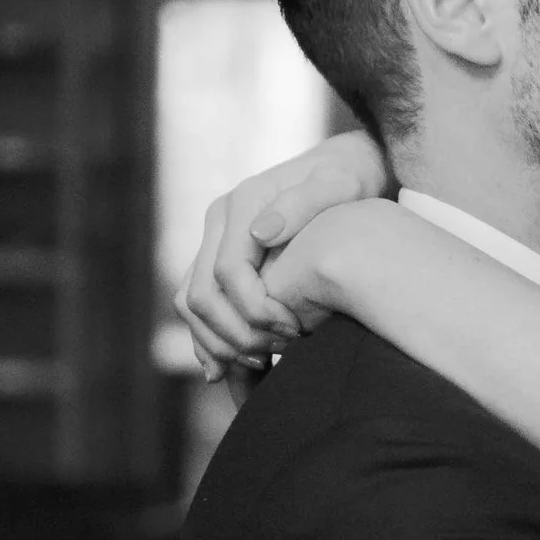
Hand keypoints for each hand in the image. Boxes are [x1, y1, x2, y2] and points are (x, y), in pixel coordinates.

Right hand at [175, 130, 389, 381]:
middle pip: (200, 296)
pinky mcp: (218, 260)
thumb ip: (304, 202)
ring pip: (191, 305)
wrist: (343, 169)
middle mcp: (219, 221)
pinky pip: (200, 306)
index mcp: (242, 203)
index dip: (257, 311)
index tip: (295, 330)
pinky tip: (233, 370)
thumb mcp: (339, 183)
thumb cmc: (348, 180)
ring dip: (219, 343)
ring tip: (262, 365)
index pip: (229, 273)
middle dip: (237, 334)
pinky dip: (211, 340)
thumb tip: (261, 233)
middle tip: (280, 353)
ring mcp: (214, 241)